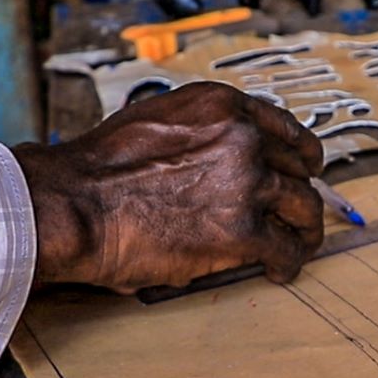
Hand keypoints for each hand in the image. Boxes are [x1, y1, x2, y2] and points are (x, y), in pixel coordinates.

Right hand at [11, 82, 325, 291]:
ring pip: (303, 207)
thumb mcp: (158, 122)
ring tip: (296, 246)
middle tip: (296, 214)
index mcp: (222, 106)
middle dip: (298, 192)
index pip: (284, 127)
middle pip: (297, 167)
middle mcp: (243, 137)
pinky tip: (278, 271)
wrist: (74, 204)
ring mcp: (247, 183)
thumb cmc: (98, 169)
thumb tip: (215, 158)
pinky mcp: (242, 231)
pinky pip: (286, 248)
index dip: (298, 153)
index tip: (303, 169)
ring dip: (303, 229)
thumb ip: (200, 133)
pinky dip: (288, 262)